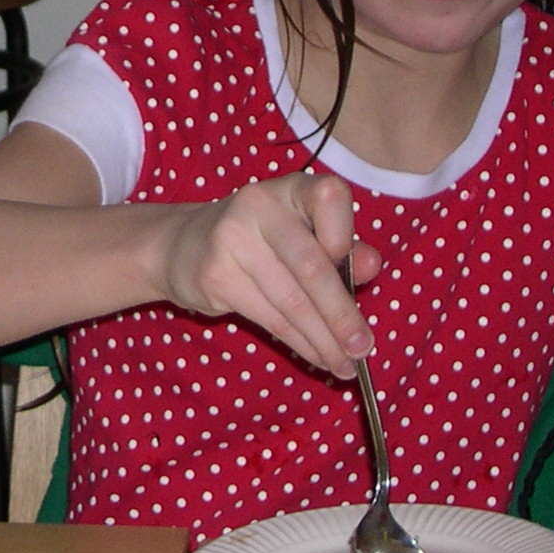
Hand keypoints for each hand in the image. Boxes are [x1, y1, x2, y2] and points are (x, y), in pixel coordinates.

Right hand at [155, 173, 380, 377]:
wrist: (182, 247)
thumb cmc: (260, 242)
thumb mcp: (302, 237)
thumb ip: (342, 250)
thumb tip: (371, 265)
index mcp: (290, 188)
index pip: (330, 197)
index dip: (345, 235)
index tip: (356, 271)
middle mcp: (259, 204)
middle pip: (310, 265)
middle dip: (341, 314)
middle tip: (363, 349)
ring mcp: (231, 238)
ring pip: (291, 301)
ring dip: (323, 340)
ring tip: (345, 364)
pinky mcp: (215, 274)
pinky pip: (270, 318)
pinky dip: (299, 343)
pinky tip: (317, 357)